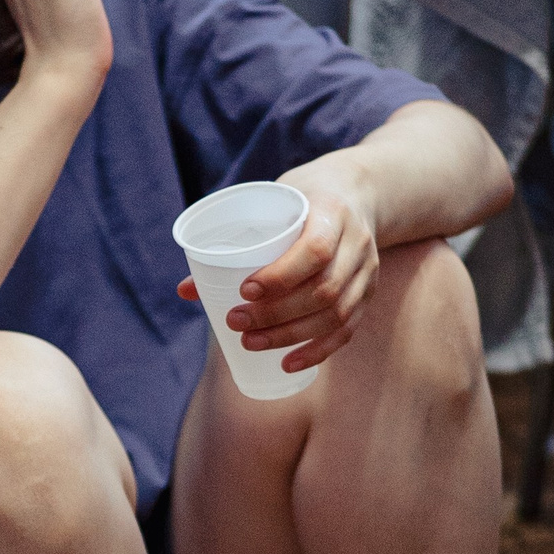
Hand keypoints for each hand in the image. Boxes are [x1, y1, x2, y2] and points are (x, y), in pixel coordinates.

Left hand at [176, 174, 379, 373]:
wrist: (358, 191)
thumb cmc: (304, 197)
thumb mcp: (274, 204)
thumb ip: (236, 242)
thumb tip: (185, 291)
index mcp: (332, 212)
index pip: (315, 251)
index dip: (281, 276)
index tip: (244, 290)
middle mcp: (357, 243)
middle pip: (323, 289)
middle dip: (276, 314)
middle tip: (236, 322)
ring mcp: (367, 270)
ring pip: (336, 314)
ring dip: (291, 335)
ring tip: (251, 342)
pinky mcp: (368, 292)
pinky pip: (347, 329)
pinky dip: (317, 350)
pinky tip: (288, 363)